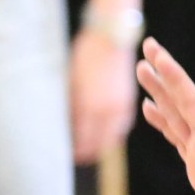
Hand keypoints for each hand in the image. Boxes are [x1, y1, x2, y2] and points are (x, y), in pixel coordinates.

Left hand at [70, 30, 136, 164]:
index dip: (75, 149)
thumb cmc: (85, 57)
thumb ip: (70, 106)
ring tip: (92, 146)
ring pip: (113, 135)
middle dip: (89, 150)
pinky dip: (114, 131)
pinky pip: (123, 124)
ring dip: (102, 142)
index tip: (68, 155)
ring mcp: (121, 105)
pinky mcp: (129, 99)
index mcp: (91, 107)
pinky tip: (107, 131)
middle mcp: (108, 111)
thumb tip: (65, 125)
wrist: (112, 38)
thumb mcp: (71, 82)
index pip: (82, 138)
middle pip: (99, 142)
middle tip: (78, 155)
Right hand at [138, 38, 194, 194]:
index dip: (175, 78)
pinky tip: (151, 109)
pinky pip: (175, 136)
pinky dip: (162, 121)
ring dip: (158, 92)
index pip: (191, 102)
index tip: (158, 54)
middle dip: (163, 74)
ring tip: (142, 70)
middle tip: (147, 45)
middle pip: (180, 100)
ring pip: (174, 114)